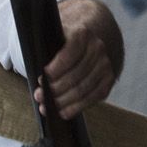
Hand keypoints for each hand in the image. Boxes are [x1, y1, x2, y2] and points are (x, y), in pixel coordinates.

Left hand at [37, 0, 117, 117]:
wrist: (91, 39)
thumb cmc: (67, 41)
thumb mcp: (56, 36)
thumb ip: (47, 48)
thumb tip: (38, 74)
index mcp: (82, 34)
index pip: (68, 55)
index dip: (54, 70)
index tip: (42, 79)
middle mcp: (97, 48)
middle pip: (75, 75)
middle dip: (55, 89)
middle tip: (39, 96)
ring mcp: (105, 64)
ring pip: (84, 88)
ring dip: (63, 101)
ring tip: (47, 106)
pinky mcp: (109, 79)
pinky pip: (94, 97)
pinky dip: (77, 107)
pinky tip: (64, 112)